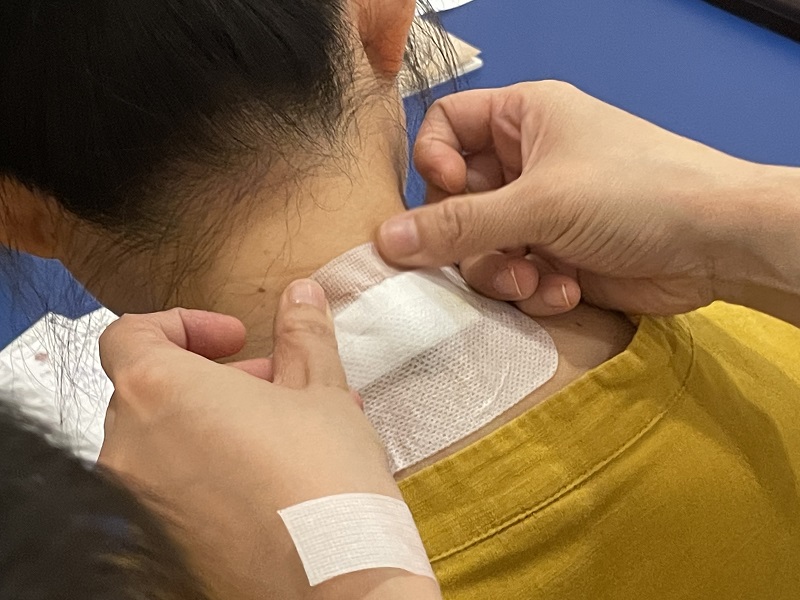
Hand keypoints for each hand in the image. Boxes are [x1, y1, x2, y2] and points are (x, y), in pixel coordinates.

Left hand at [98, 280, 435, 599]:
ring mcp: (138, 504)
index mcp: (159, 393)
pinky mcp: (158, 546)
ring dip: (218, 424)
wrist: (338, 582)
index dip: (184, 324)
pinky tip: (272, 479)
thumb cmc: (325, 479)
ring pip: (167, 442)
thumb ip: (303, 335)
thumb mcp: (322, 391)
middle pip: (154, 390)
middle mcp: (130, 449)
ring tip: (287, 433)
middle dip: (217, 378)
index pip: (130, 335)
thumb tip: (300, 296)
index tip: (236, 338)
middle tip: (277, 385)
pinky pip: (172, 490)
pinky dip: (209, 470)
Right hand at [378, 81, 775, 316]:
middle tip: (496, 255)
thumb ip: (458, 225)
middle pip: (455, 200)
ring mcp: (538, 213)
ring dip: (502, 271)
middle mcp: (523, 163)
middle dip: (471, 238)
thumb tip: (384, 241)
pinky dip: (532, 288)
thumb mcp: (540, 202)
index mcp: (521, 119)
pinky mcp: (554, 256)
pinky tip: (567, 288)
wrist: (718, 245)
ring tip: (539, 278)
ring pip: (479, 247)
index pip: (445, 126)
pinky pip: (512, 275)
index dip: (433, 162)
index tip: (446, 193)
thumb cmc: (635, 193)